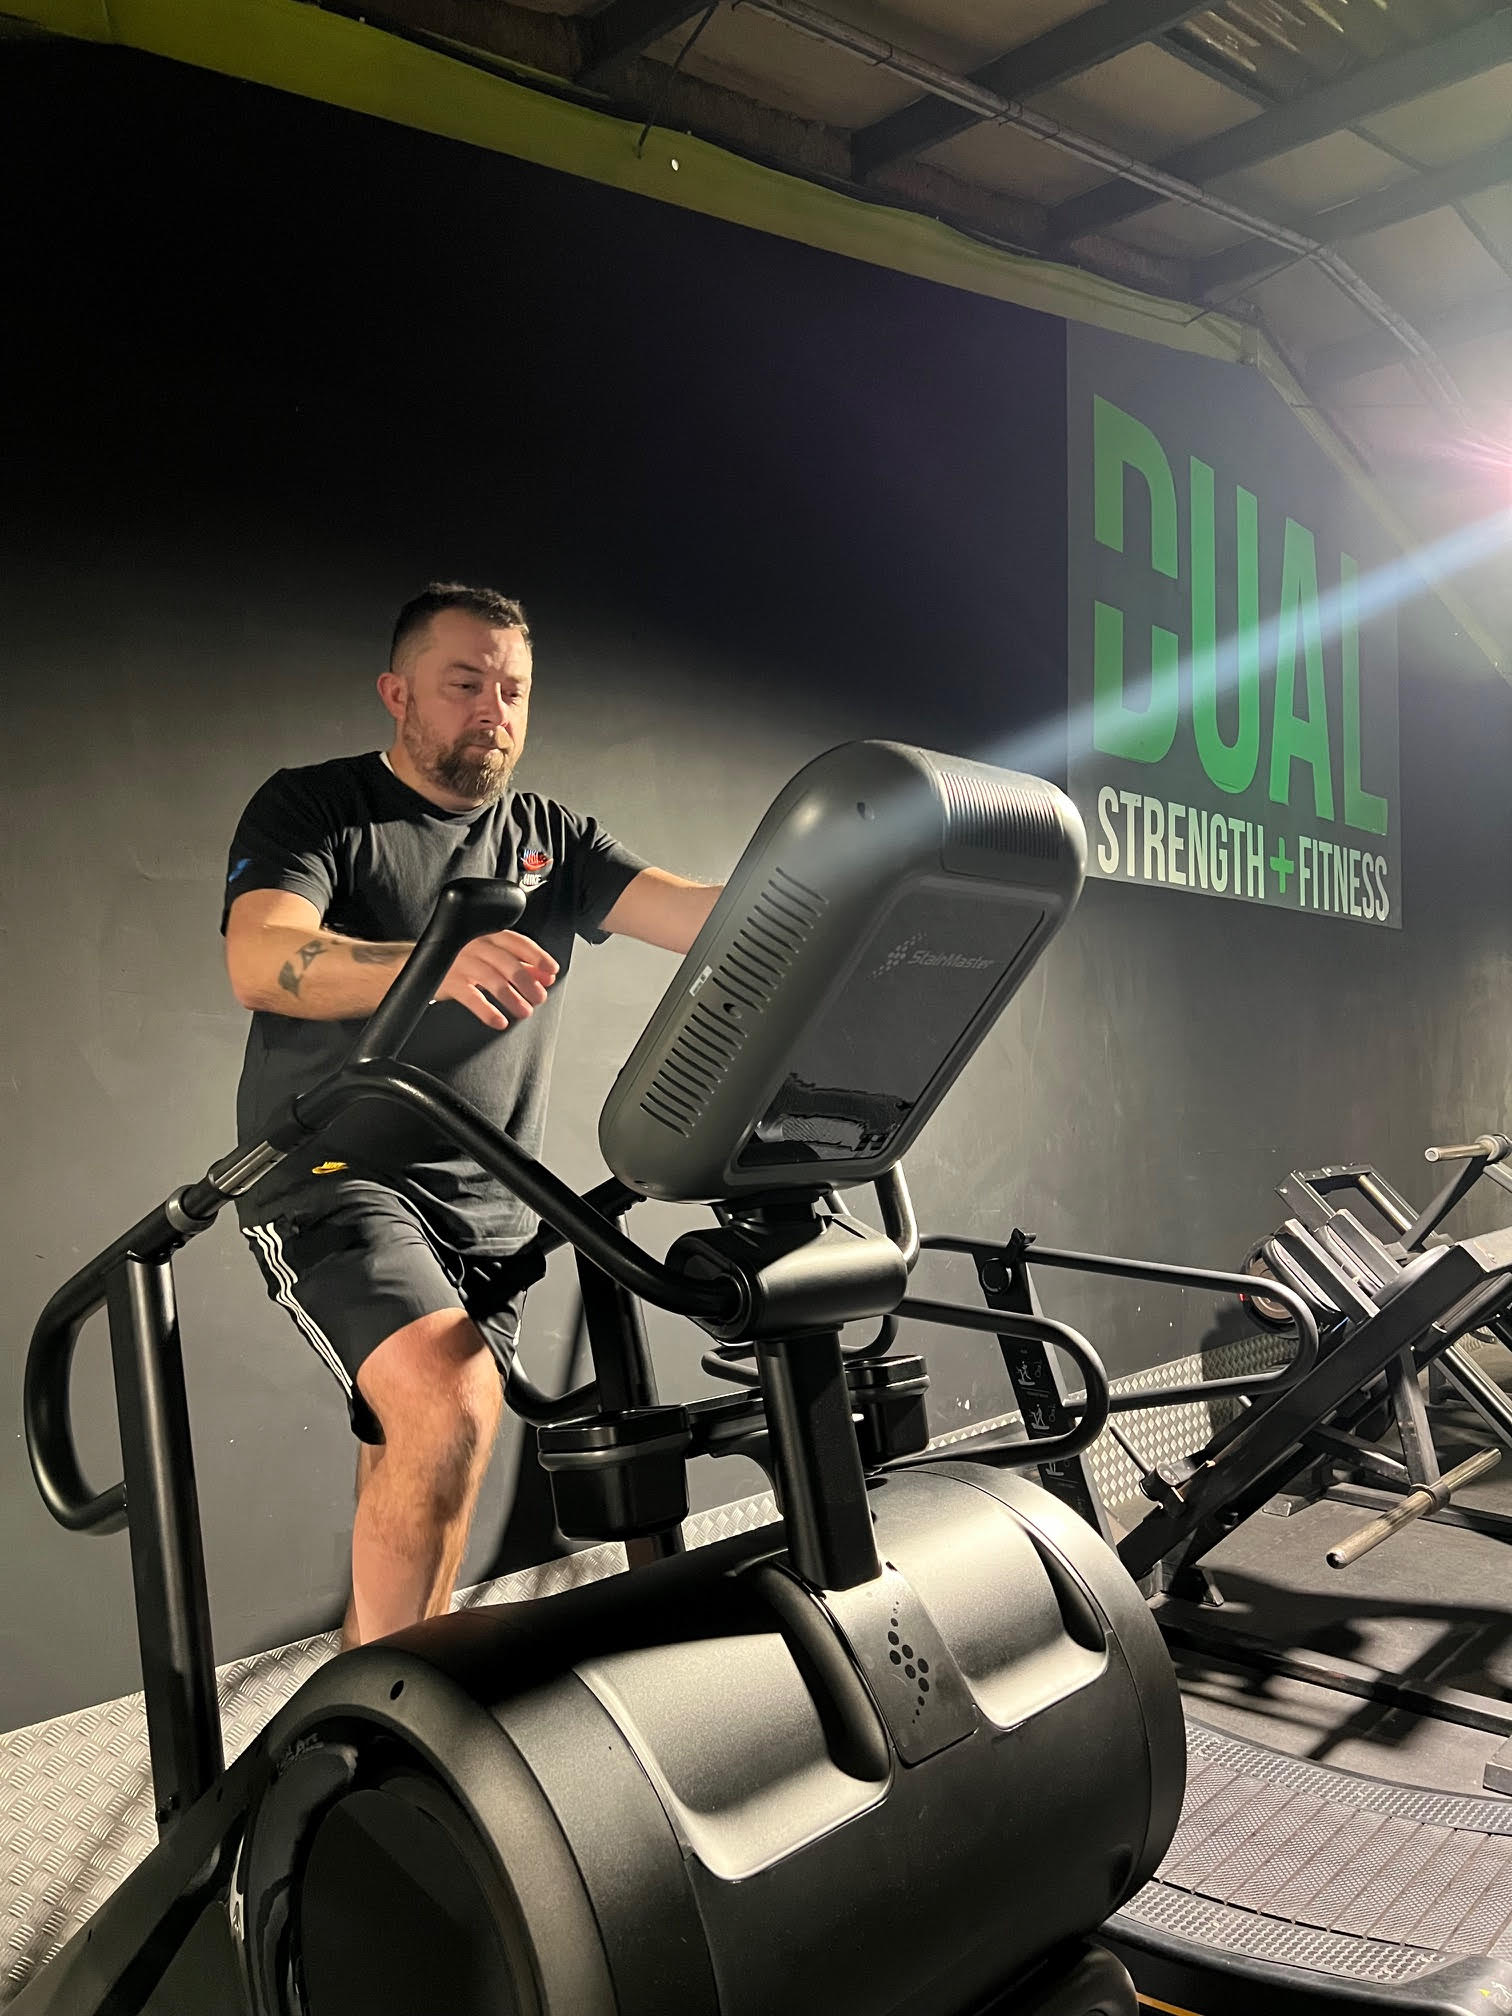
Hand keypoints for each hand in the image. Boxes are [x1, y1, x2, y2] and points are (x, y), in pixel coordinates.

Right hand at [437, 929, 558, 1029]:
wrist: (419, 965)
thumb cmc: (463, 960)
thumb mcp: (492, 959)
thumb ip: (520, 965)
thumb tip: (547, 978)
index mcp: (488, 934)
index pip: (517, 941)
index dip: (536, 955)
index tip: (551, 971)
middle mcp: (474, 944)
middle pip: (505, 961)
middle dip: (526, 980)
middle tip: (539, 997)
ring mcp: (459, 961)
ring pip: (490, 978)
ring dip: (511, 997)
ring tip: (524, 1012)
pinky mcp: (446, 980)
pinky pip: (469, 996)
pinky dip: (486, 1010)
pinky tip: (499, 1021)